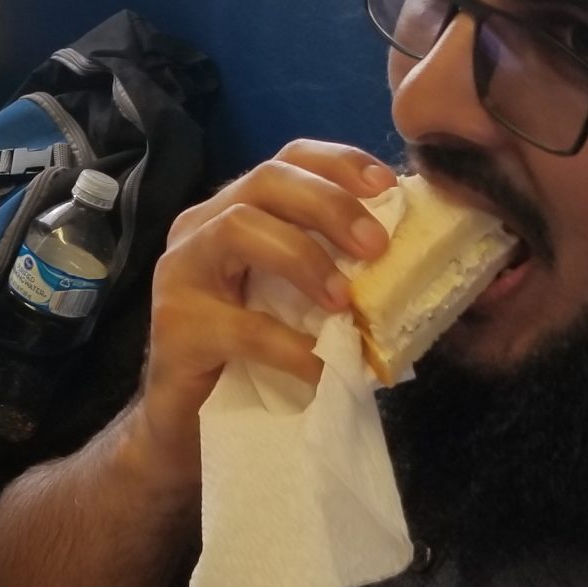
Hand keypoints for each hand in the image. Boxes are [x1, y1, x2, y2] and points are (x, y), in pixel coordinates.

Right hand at [127, 140, 395, 488]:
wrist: (188, 426)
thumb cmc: (253, 357)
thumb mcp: (298, 302)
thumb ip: (335, 270)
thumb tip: (412, 257)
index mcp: (237, 211)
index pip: (288, 160)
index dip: (340, 163)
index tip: (389, 186)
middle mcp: (202, 228)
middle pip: (265, 180)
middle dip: (329, 205)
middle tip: (377, 247)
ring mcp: (181, 274)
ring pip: (238, 228)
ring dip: (303, 258)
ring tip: (344, 302)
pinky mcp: (175, 328)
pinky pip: (238, 326)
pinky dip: (289, 347)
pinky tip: (320, 370)